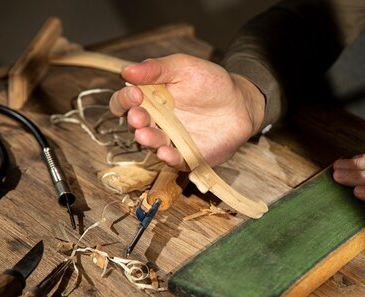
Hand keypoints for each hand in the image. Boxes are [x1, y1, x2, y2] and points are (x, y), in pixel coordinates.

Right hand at [109, 54, 264, 169]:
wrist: (240, 104)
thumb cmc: (211, 83)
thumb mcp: (184, 68)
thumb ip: (156, 69)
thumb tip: (126, 71)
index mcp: (150, 99)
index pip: (125, 102)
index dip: (124, 99)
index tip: (135, 94)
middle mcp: (156, 121)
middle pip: (136, 124)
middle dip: (134, 120)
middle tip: (138, 116)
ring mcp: (171, 140)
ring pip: (152, 144)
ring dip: (147, 140)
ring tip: (146, 134)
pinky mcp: (187, 156)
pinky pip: (174, 161)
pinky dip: (169, 159)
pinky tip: (166, 152)